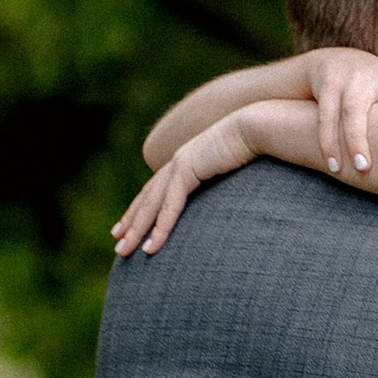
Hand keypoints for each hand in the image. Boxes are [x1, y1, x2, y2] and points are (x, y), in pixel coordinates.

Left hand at [112, 113, 253, 256]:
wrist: (259, 126)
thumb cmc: (256, 149)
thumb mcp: (234, 171)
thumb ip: (223, 183)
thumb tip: (232, 206)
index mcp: (187, 161)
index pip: (156, 191)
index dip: (140, 210)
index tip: (127, 227)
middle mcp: (178, 162)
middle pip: (147, 198)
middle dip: (130, 223)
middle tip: (118, 245)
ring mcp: (180, 163)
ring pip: (152, 204)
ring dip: (137, 230)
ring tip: (125, 251)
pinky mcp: (187, 168)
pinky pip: (170, 204)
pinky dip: (161, 227)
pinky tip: (151, 246)